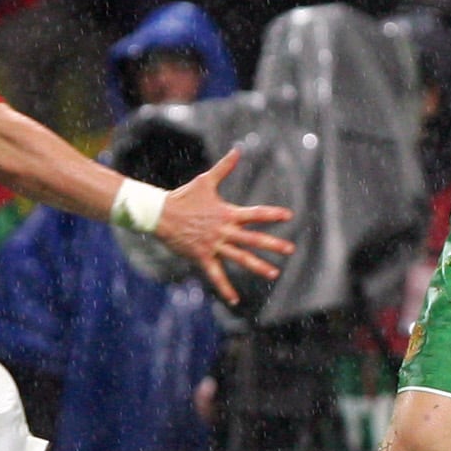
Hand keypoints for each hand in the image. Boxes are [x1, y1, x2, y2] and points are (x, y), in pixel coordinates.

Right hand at [152, 147, 295, 306]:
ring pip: (240, 258)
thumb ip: (224, 168)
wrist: (160, 213)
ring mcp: (214, 245)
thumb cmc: (184, 196)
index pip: (255, 213)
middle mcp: (224, 230)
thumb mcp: (206, 181)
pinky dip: (225, 288)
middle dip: (273, 244)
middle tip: (290, 249)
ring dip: (258, 266)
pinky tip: (235, 300)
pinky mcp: (203, 256)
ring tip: (274, 273)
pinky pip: (216, 275)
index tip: (288, 216)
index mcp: (227, 213)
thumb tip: (237, 150)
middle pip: (253, 238)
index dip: (272, 214)